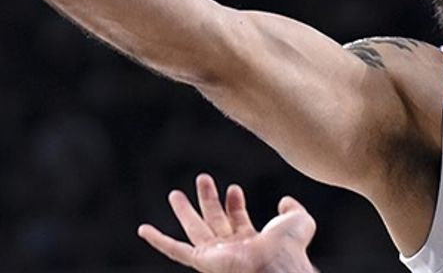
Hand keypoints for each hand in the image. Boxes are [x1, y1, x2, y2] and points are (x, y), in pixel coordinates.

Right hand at [138, 173, 316, 272]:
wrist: (278, 263)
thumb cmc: (290, 247)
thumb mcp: (298, 221)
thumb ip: (293, 210)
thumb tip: (285, 201)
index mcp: (252, 242)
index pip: (237, 220)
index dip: (234, 203)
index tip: (233, 188)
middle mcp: (232, 249)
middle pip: (214, 221)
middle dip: (208, 200)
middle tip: (202, 179)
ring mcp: (216, 255)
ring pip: (194, 230)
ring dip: (184, 211)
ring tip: (174, 194)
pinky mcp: (202, 260)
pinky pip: (175, 251)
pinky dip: (158, 240)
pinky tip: (144, 230)